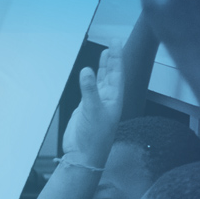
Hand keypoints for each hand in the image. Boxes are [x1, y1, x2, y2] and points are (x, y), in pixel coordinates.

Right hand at [62, 47, 123, 162]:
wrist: (83, 156)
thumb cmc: (93, 138)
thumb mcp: (91, 111)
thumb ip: (89, 90)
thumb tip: (86, 71)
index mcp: (114, 99)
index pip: (117, 73)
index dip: (117, 57)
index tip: (116, 42)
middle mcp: (108, 100)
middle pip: (111, 74)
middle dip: (112, 59)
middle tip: (113, 43)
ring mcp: (97, 104)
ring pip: (102, 81)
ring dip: (103, 68)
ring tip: (104, 54)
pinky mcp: (86, 109)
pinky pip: (90, 90)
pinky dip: (90, 80)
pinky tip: (89, 74)